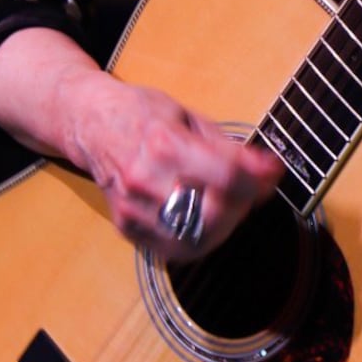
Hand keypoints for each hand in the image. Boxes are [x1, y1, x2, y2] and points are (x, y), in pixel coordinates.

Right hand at [64, 76, 283, 258]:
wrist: (90, 123)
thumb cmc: (141, 113)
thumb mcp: (188, 116)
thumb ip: (228, 148)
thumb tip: (267, 169)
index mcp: (163, 144)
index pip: (225, 175)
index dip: (257, 178)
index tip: (271, 172)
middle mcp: (145, 180)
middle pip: (212, 215)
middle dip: (242, 205)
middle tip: (248, 190)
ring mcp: (133, 208)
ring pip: (193, 239)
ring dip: (223, 226)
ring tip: (226, 205)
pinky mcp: (126, 226)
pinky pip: (172, 248)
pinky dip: (196, 238)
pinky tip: (202, 218)